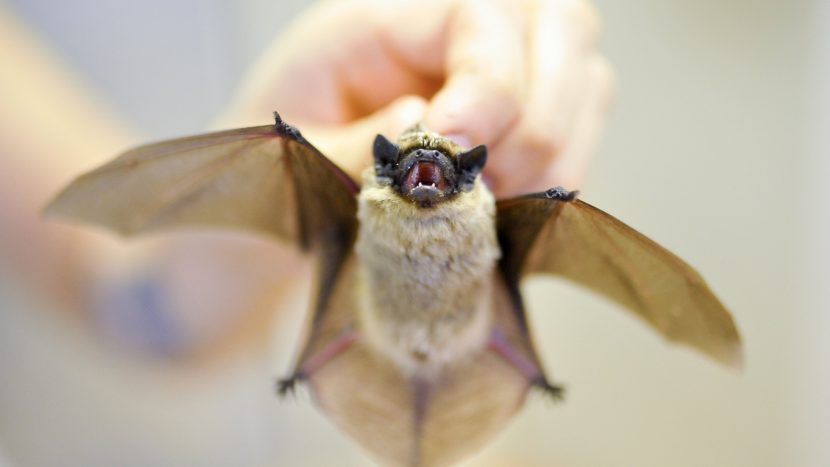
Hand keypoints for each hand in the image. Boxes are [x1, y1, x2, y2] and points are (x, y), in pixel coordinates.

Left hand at [223, 0, 613, 196]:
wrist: (285, 207)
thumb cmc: (276, 172)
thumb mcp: (290, 161)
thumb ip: (352, 148)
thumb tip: (429, 135)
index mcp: (381, 20)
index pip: (481, 9)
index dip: (489, 83)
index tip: (458, 156)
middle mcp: (451, 32)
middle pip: (561, 23)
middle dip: (536, 119)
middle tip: (483, 185)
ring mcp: (499, 72)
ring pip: (586, 77)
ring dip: (553, 154)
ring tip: (489, 203)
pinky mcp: (523, 119)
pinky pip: (583, 129)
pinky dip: (559, 175)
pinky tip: (507, 205)